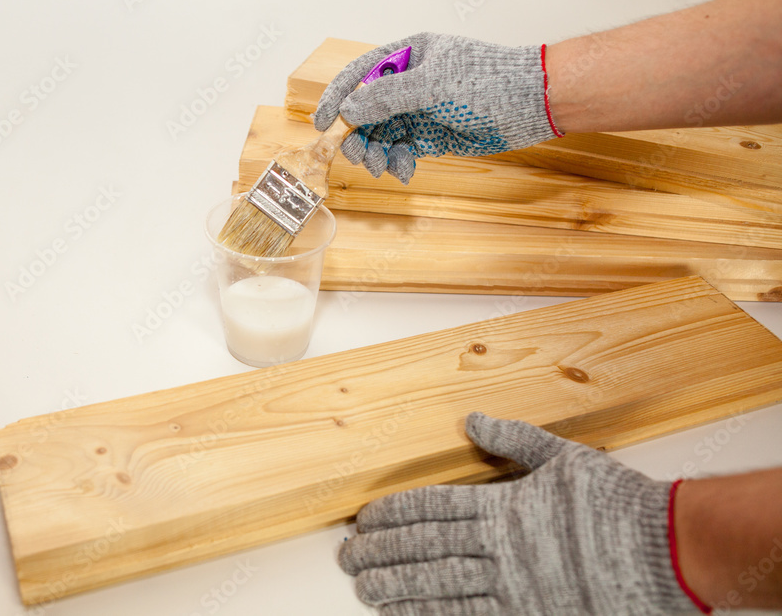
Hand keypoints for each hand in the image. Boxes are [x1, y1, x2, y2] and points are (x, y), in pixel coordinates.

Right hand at [313, 33, 560, 183]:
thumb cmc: (488, 81)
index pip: (358, 75)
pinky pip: (400, 151)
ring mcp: (418, 111)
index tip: (321, 124)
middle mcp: (408, 84)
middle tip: (358, 156)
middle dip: (358, 135)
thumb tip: (349, 109)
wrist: (530, 105)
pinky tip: (403, 170)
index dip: (336, 98)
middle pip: (365, 111)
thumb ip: (388, 96)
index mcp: (406, 57)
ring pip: (380, 135)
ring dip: (375, 153)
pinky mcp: (430, 137)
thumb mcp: (433, 85)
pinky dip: (396, 163)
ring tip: (383, 167)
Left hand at [338, 412, 696, 614]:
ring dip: (397, 588)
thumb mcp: (563, 456)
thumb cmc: (616, 503)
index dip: (391, 515)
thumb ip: (512, 439)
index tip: (363, 520)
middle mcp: (500, 548)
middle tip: (348, 557)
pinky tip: (408, 615)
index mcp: (503, 506)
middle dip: (381, 553)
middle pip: (424, 549)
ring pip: (439, 587)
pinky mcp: (529, 614)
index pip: (430, 508)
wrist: (665, 551)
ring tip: (365, 589)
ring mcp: (513, 586)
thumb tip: (473, 419)